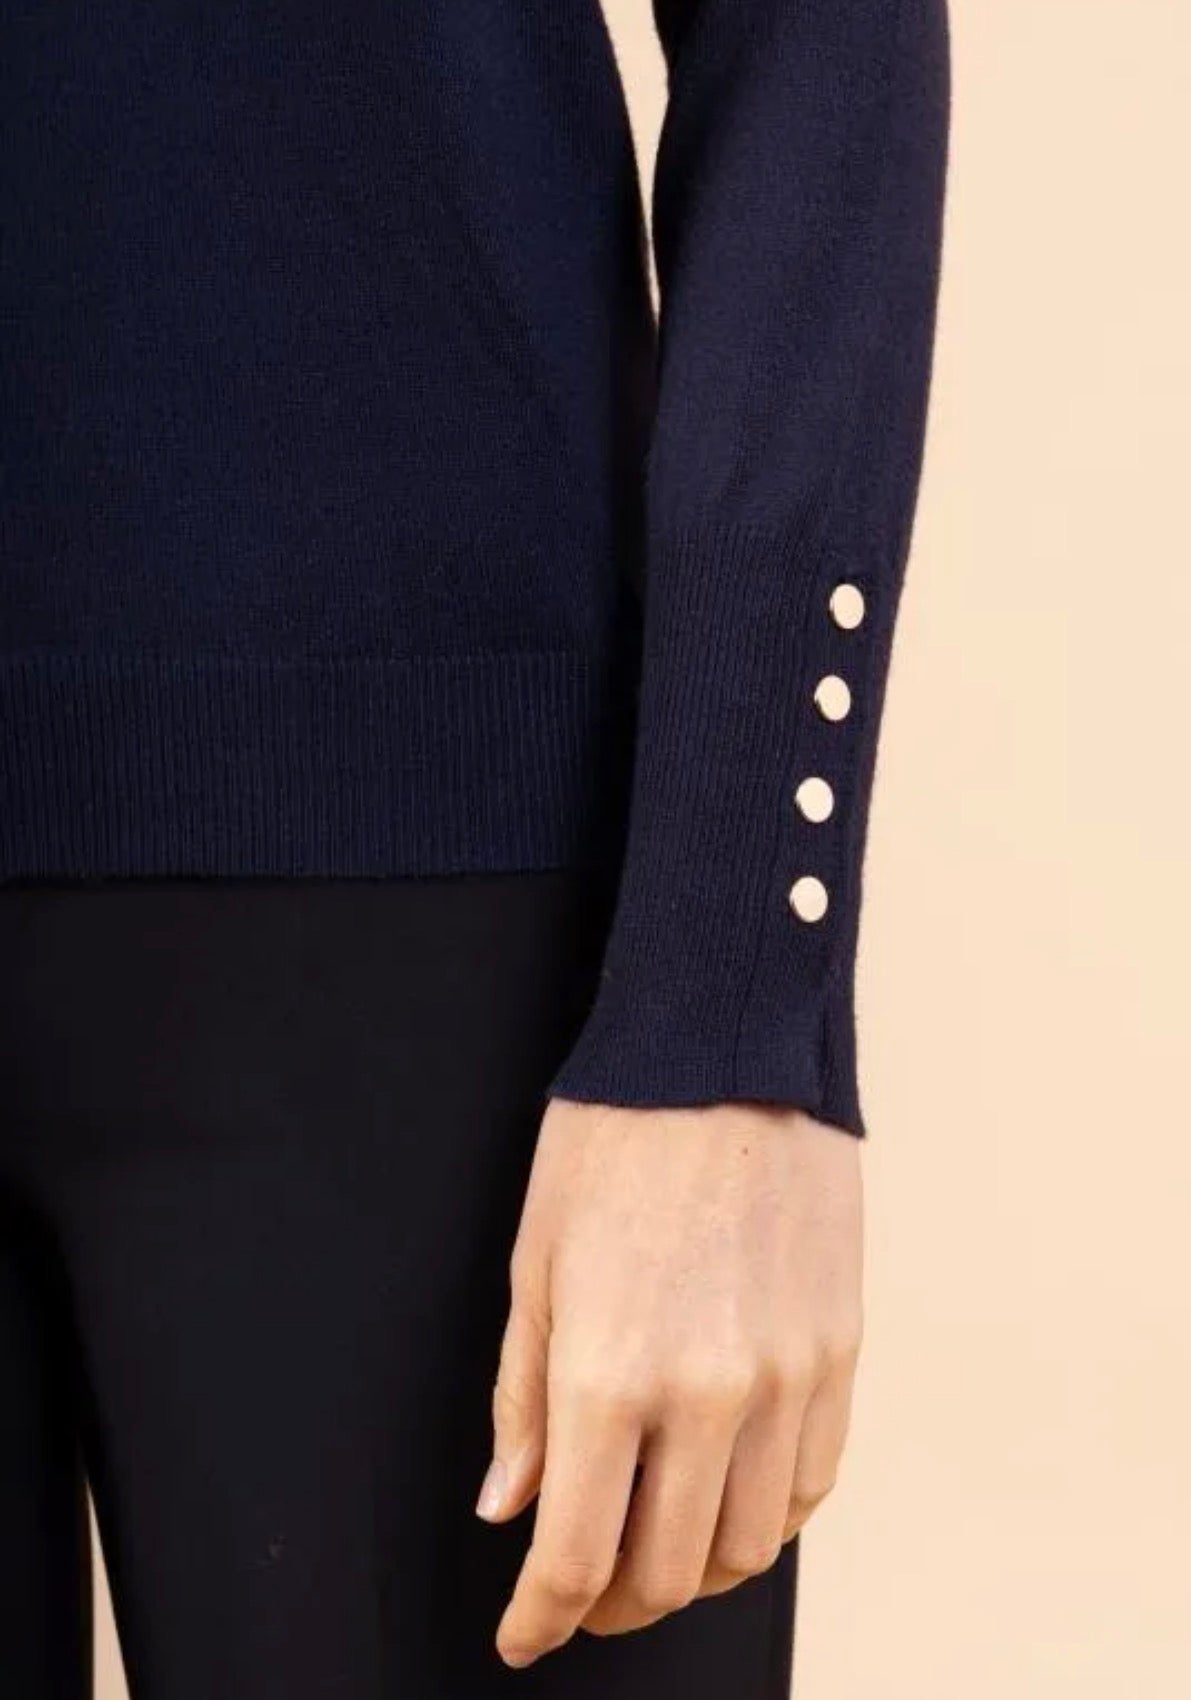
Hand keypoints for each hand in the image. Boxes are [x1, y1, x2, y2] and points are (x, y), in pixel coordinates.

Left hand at [474, 1097, 863, 1668]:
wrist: (725, 1049)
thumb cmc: (613, 1140)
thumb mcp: (536, 1262)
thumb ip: (522, 1400)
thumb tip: (508, 1508)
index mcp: (611, 1372)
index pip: (577, 1554)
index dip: (542, 1619)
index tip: (523, 1636)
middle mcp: (710, 1393)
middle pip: (669, 1571)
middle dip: (613, 1605)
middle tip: (582, 1594)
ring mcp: (789, 1376)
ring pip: (752, 1546)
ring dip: (695, 1571)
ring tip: (656, 1548)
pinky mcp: (841, 1350)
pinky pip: (815, 1482)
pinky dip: (769, 1518)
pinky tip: (730, 1496)